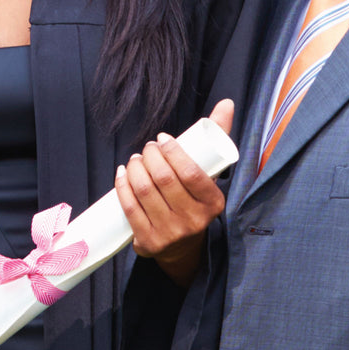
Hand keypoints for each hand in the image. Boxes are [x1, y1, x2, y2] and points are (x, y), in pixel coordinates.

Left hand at [115, 99, 232, 286]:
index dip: (172, 152)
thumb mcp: (209, 173)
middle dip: (150, 157)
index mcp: (213, 203)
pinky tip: (122, 174)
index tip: (161, 139)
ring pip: (144, 192)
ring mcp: (170, 234)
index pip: (191, 173)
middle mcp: (194, 221)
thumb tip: (226, 103)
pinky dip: (122, 186)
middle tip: (146, 149)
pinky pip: (130, 209)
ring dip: (134, 169)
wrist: (183, 246)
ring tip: (135, 160)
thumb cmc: (194, 198)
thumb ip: (218, 137)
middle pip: (164, 180)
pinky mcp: (149, 243)